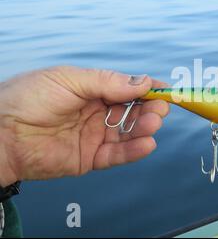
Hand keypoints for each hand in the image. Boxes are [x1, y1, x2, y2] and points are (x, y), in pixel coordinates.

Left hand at [0, 66, 168, 185]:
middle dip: (149, 109)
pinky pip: (117, 155)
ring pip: (128, 134)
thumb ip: (108, 82)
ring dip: (144, 128)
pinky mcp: (89, 158)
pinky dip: (134, 151)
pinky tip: (147, 143)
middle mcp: (97, 113)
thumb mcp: (70, 79)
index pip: (127, 89)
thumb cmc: (30, 97)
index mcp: (93, 90)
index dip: (147, 89)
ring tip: (153, 123)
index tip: (166, 89)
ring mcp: (94, 136)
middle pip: (132, 112)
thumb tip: (144, 82)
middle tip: (160, 108)